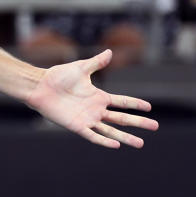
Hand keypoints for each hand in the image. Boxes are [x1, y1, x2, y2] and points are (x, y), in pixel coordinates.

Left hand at [25, 50, 157, 147]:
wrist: (40, 86)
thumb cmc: (58, 76)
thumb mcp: (80, 68)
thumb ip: (96, 62)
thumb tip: (110, 52)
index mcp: (98, 96)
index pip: (122, 102)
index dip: (135, 104)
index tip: (149, 108)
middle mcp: (96, 109)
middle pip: (121, 118)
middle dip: (138, 123)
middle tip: (155, 126)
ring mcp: (87, 119)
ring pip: (111, 130)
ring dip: (126, 137)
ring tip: (141, 143)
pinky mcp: (77, 126)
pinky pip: (93, 136)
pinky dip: (104, 141)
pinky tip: (116, 145)